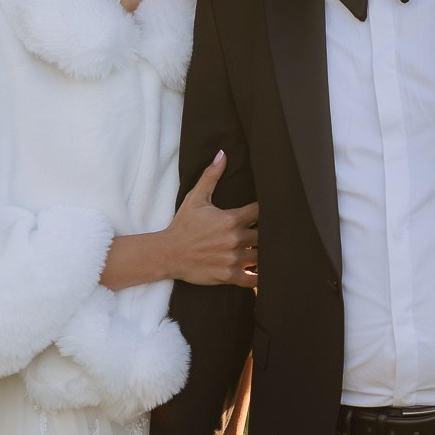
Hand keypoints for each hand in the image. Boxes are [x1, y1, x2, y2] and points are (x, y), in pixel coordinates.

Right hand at [164, 152, 258, 287]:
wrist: (168, 253)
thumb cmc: (183, 225)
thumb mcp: (196, 198)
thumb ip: (211, 176)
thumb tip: (222, 154)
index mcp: (231, 219)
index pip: (260, 212)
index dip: (266, 212)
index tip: (267, 212)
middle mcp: (235, 239)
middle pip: (264, 236)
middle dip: (265, 234)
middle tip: (265, 234)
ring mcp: (232, 259)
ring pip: (260, 257)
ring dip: (261, 254)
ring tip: (262, 251)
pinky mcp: (228, 276)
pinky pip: (251, 280)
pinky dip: (257, 277)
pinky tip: (258, 272)